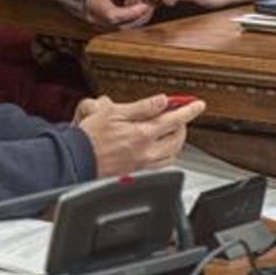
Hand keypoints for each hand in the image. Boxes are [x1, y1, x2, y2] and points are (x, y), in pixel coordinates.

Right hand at [77, 94, 206, 176]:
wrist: (78, 160)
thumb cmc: (90, 137)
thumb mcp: (113, 112)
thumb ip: (142, 107)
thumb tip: (162, 101)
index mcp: (142, 134)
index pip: (174, 119)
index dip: (189, 110)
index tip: (197, 104)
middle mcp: (147, 152)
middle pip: (178, 139)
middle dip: (182, 125)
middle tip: (178, 115)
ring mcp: (143, 165)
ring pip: (172, 153)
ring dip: (175, 140)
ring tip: (168, 131)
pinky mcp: (138, 173)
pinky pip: (162, 165)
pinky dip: (166, 154)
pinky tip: (158, 148)